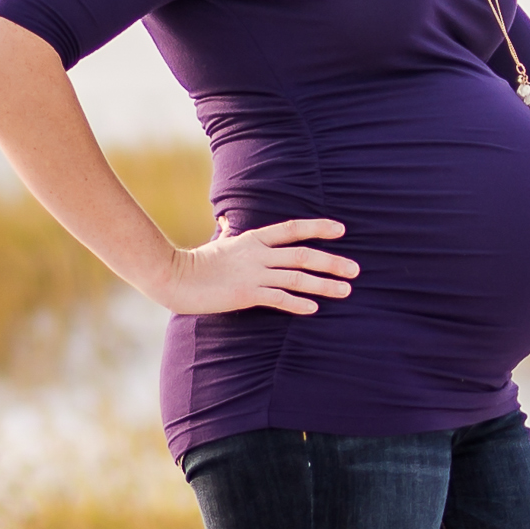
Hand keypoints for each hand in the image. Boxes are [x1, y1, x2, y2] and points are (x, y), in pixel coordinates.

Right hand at [154, 217, 355, 316]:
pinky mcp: (245, 294)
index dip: (318, 228)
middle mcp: (258, 254)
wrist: (173, 277)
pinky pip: (278, 298)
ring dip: (324, 284)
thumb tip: (225, 220)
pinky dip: (297, 303)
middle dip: (332, 262)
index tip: (342, 230)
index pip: (293, 229)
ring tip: (345, 290)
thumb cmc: (196, 262)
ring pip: (297, 277)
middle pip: (303, 254)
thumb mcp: (218, 243)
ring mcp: (253, 274)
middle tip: (356, 269)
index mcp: (254, 238)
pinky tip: (314, 308)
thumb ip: (228, 232)